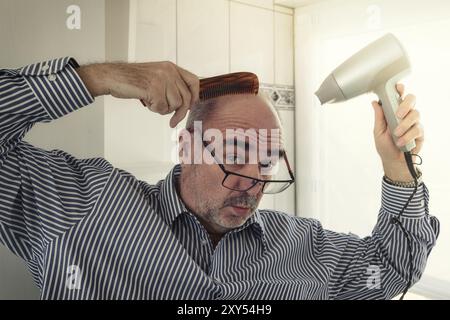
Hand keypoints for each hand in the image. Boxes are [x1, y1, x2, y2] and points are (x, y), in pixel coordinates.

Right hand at [76, 61, 198, 127]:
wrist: (113, 77)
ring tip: (151, 102)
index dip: (195, 96)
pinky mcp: (154, 88)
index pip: (193, 81)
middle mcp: (169, 71)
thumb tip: (185, 103)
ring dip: (163, 109)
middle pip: (186, 98)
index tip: (191, 106)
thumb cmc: (133, 80)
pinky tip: (145, 101)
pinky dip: (154, 109)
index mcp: (171, 67)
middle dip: (180, 113)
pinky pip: (162, 108)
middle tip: (173, 122)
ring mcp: (162, 79)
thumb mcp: (156, 76)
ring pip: (174, 104)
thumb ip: (171, 85)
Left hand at [371, 84, 423, 181]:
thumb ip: (379, 117)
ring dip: (404, 125)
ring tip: (396, 134)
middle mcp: (405, 114)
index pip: (399, 96)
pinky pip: (417, 129)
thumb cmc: (385, 145)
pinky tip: (401, 142)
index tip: (398, 88)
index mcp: (394, 111)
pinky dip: (408, 136)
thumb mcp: (378, 131)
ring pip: (415, 114)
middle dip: (405, 104)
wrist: (394, 161)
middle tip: (398, 114)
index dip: (400, 90)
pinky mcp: (420, 132)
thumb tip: (375, 102)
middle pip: (411, 100)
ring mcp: (414, 122)